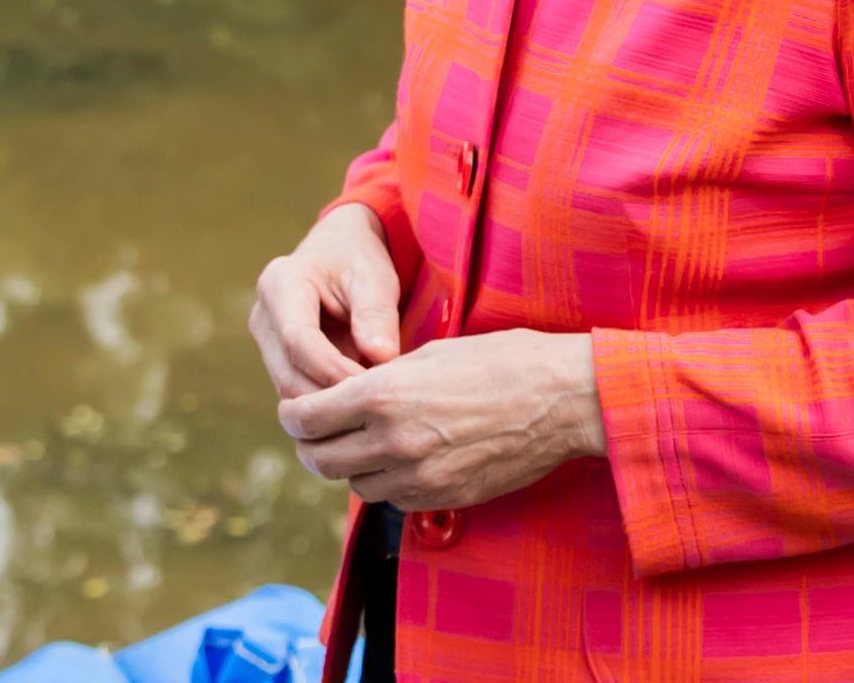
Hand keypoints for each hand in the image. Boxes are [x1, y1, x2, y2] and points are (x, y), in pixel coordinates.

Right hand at [250, 204, 403, 397]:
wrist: (340, 253)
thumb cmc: (357, 261)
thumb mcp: (374, 277)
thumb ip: (377, 315)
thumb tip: (380, 357)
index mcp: (280, 284)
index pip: (298, 340)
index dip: (332, 369)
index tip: (370, 385)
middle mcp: (262, 315)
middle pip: (287, 373)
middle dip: (330, 394)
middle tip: (374, 405)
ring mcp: (265, 341)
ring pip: (289, 390)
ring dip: (328, 403)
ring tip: (368, 403)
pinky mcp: (275, 360)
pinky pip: (297, 391)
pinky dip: (326, 401)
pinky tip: (357, 401)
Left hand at [278, 329, 604, 511]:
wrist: (561, 400)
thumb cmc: (500, 362)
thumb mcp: (428, 355)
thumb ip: (380, 379)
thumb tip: (346, 395)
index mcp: (383, 394)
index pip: (306, 418)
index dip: (293, 416)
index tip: (294, 411)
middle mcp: (392, 440)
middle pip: (319, 460)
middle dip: (311, 445)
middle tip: (316, 432)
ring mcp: (418, 476)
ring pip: (354, 484)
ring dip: (349, 466)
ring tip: (362, 444)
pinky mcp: (443, 498)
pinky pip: (393, 499)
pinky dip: (387, 482)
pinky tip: (400, 460)